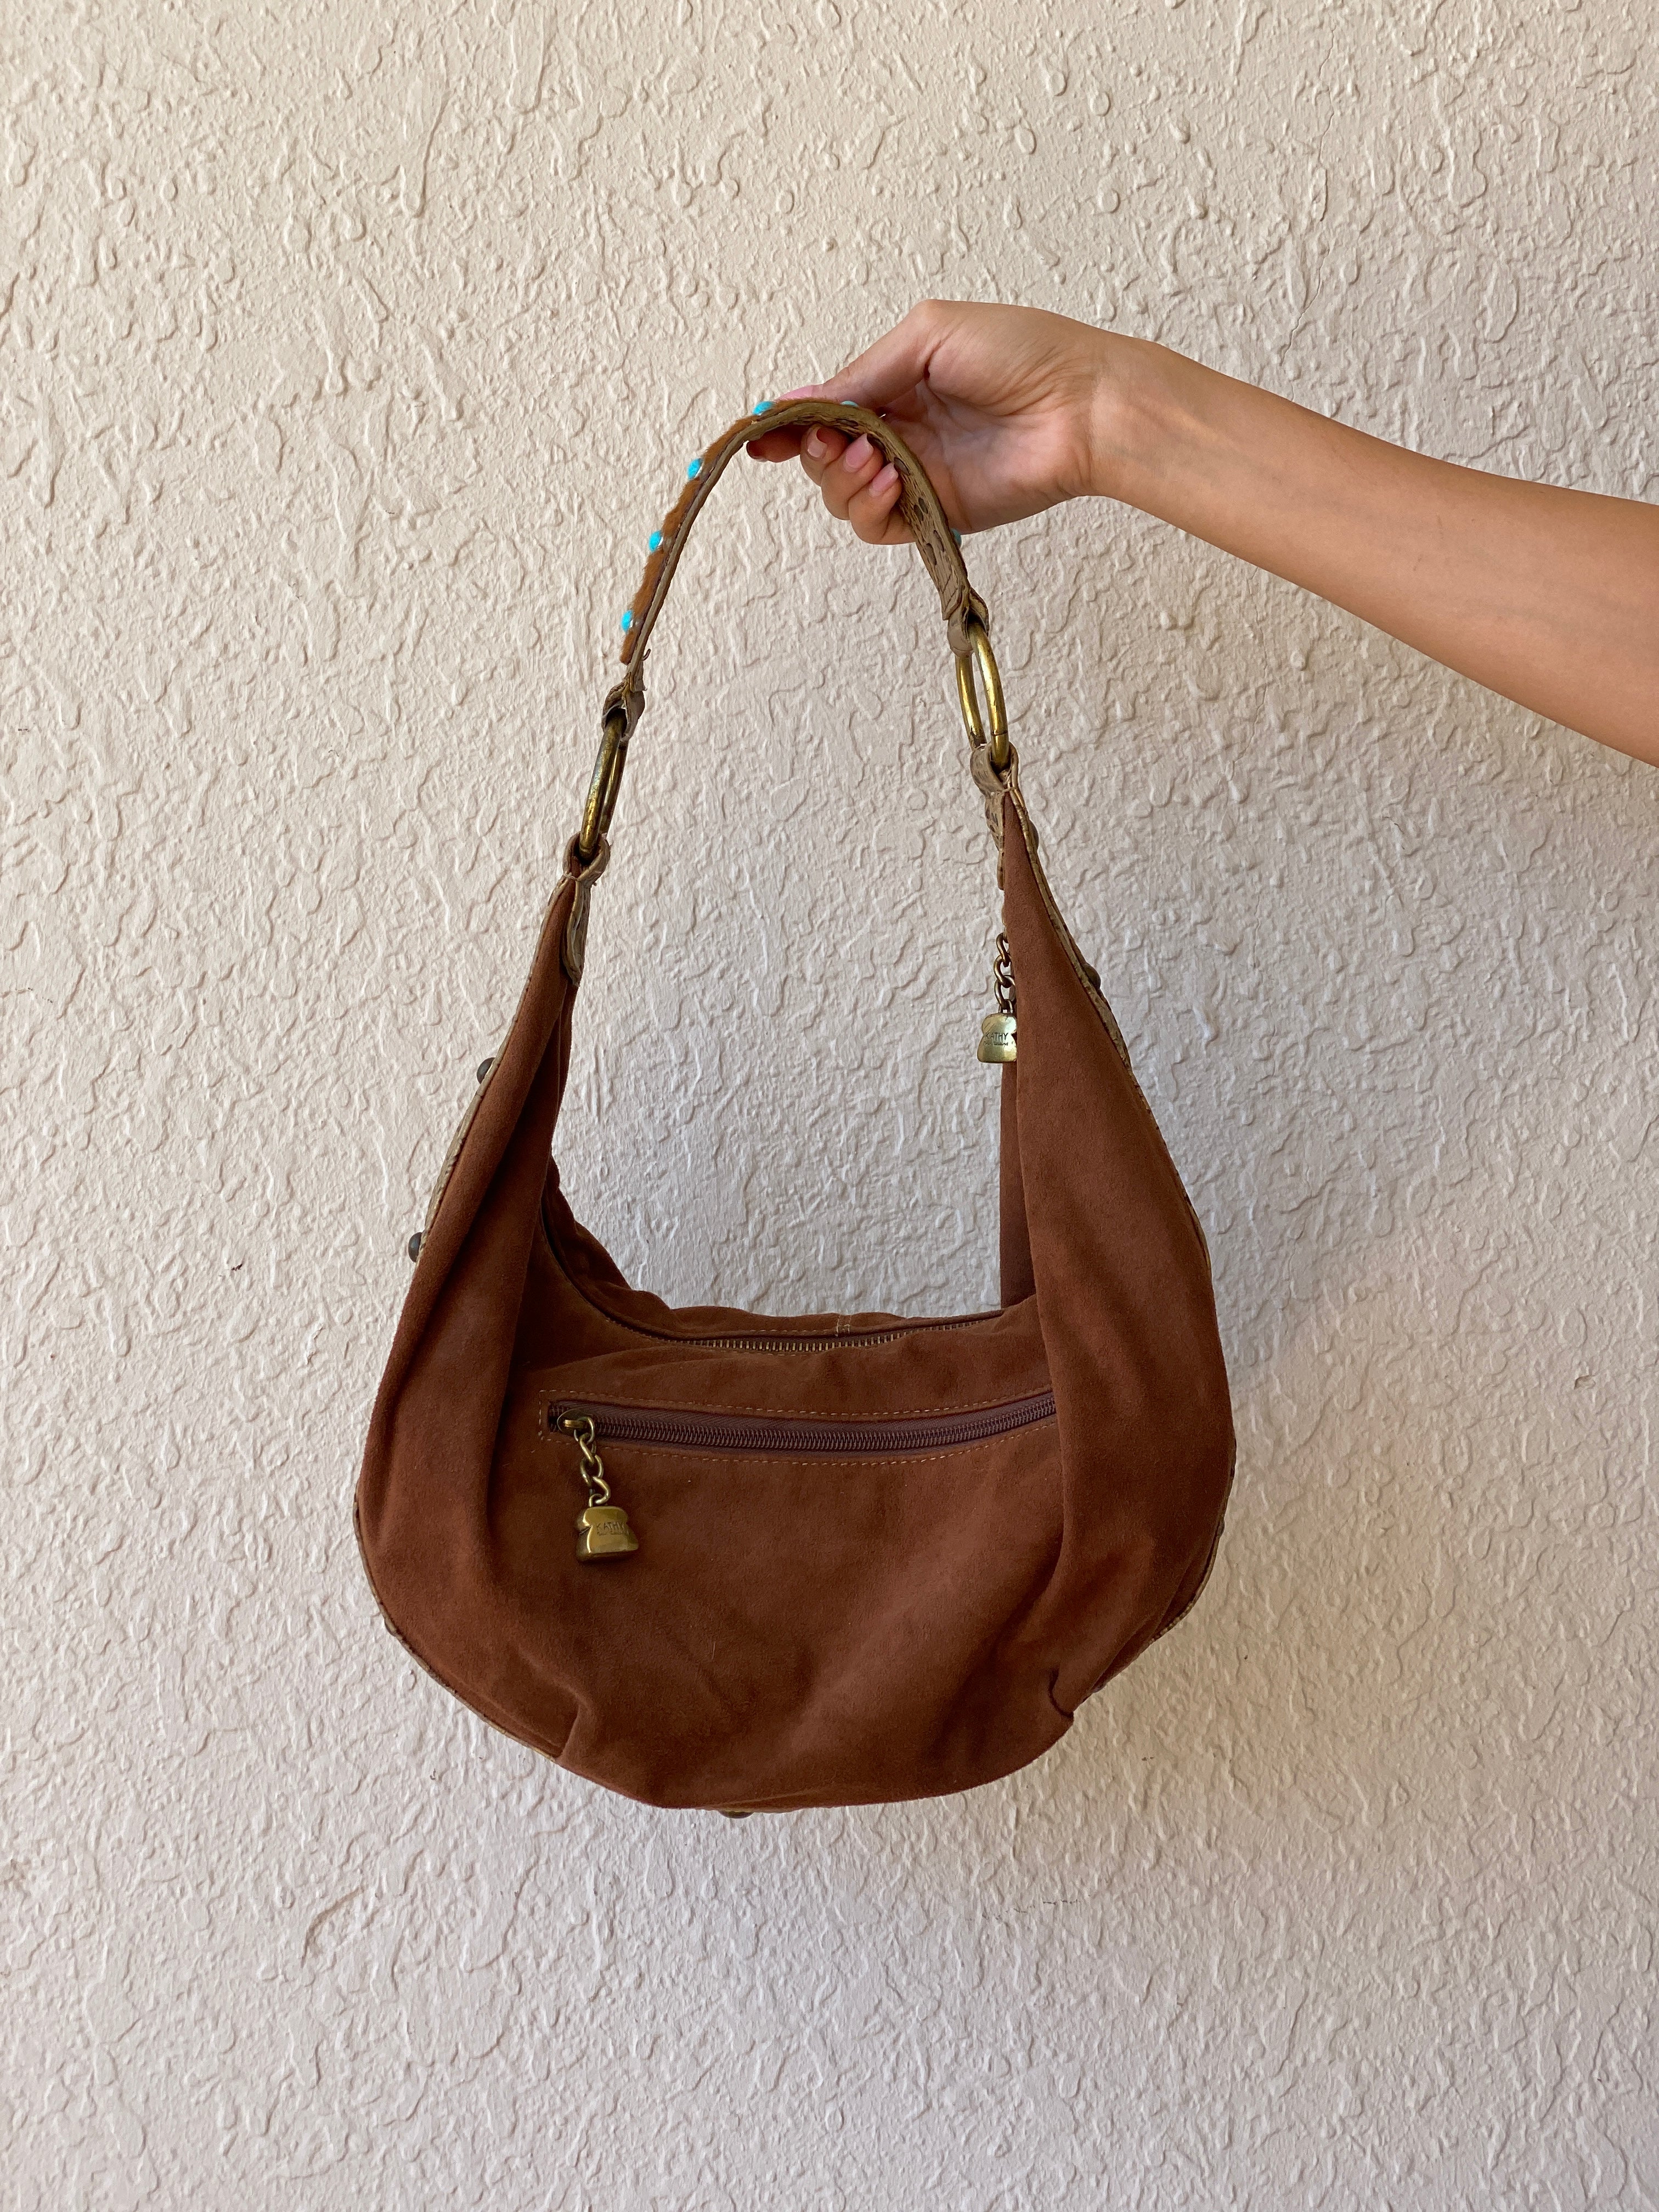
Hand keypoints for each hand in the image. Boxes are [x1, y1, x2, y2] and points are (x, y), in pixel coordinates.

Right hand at [745, 300, 1116, 542]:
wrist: (1081, 406)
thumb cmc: (1023, 353)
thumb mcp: (928, 337)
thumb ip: (863, 374)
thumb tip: (801, 399)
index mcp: (894, 384)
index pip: (824, 410)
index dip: (788, 425)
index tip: (762, 435)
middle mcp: (900, 432)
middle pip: (822, 460)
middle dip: (814, 453)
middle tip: (835, 442)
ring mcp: (916, 476)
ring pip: (843, 498)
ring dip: (843, 482)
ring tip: (876, 460)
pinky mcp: (935, 514)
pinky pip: (878, 527)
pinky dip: (871, 508)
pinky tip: (893, 482)